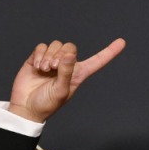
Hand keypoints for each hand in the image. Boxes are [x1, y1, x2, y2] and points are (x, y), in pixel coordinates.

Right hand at [8, 38, 126, 122]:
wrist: (26, 107)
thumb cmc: (47, 104)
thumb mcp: (61, 91)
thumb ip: (67, 72)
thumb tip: (71, 54)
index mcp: (78, 75)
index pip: (97, 61)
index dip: (109, 52)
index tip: (122, 42)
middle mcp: (67, 66)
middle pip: (70, 47)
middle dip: (61, 55)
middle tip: (53, 68)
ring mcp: (52, 61)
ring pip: (56, 45)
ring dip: (49, 56)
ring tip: (44, 70)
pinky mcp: (37, 58)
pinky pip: (42, 46)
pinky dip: (39, 54)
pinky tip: (37, 66)